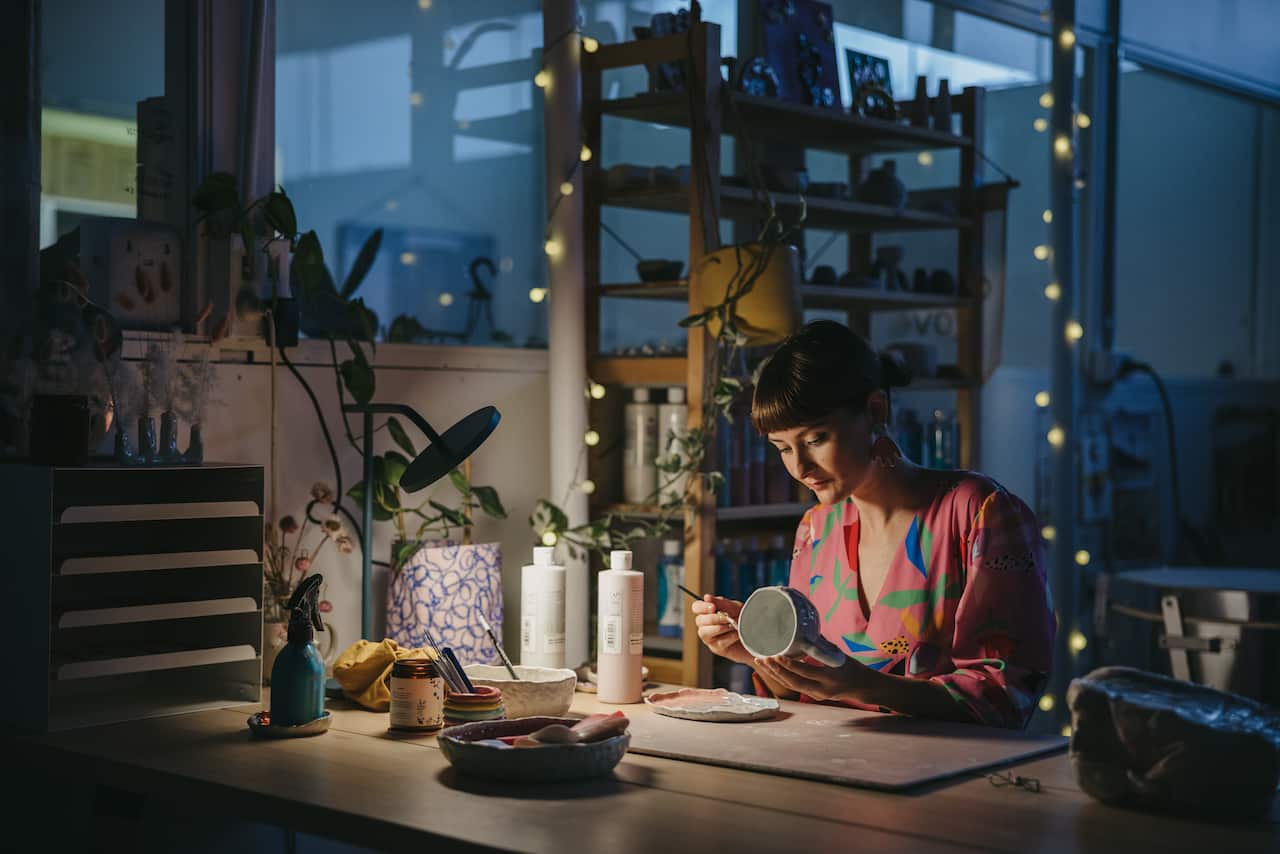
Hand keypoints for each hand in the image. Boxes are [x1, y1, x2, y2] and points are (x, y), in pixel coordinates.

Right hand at [692, 595, 751, 665]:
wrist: (756, 634)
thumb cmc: (743, 619)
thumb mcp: (734, 607)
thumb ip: (721, 602)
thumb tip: (706, 597)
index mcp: (708, 612)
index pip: (696, 607)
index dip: (702, 607)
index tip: (713, 607)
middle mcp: (705, 625)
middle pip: (699, 620)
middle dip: (714, 618)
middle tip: (727, 618)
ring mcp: (710, 638)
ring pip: (704, 632)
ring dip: (719, 628)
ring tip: (732, 626)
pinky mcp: (717, 648)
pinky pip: (718, 642)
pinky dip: (729, 637)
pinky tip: (737, 635)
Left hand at [752, 654, 869, 702]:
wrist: (862, 687)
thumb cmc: (852, 667)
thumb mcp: (839, 655)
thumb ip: (821, 645)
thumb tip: (806, 628)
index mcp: (829, 678)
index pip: (805, 672)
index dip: (789, 665)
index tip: (776, 656)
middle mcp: (821, 689)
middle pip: (794, 682)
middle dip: (776, 671)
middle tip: (763, 658)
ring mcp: (816, 695)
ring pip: (791, 686)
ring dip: (774, 674)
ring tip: (761, 662)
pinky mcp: (812, 696)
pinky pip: (794, 687)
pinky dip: (781, 678)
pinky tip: (770, 669)